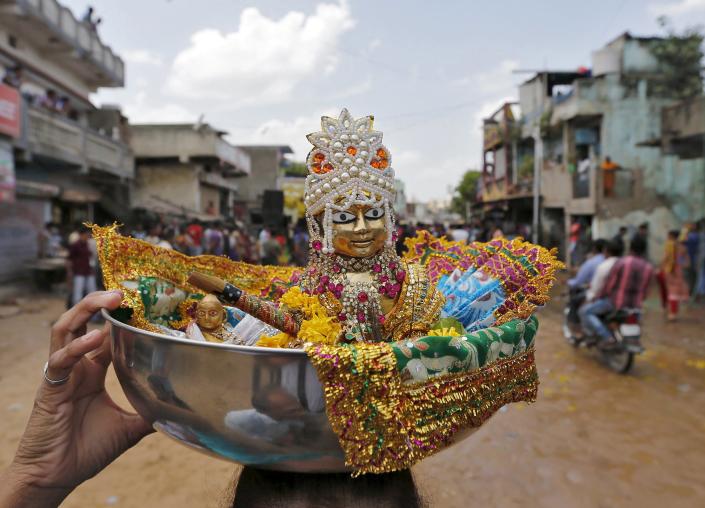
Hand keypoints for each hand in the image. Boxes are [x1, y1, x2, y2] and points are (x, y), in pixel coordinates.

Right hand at [1, 291, 152, 506]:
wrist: (55, 476)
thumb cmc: (86, 450)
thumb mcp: (129, 427)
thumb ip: (151, 412)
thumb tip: (183, 409)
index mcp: (93, 371)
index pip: (106, 334)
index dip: (120, 318)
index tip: (142, 304)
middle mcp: (77, 366)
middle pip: (83, 322)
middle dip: (101, 302)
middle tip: (125, 292)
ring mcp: (62, 374)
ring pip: (66, 329)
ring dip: (86, 310)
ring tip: (110, 299)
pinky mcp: (50, 387)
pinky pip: (61, 359)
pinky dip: (77, 347)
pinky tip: (94, 339)